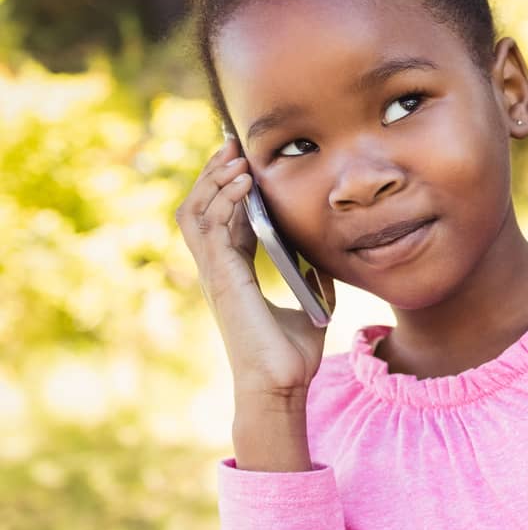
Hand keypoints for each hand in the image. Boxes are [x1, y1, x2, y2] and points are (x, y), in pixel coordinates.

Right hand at [174, 138, 332, 399]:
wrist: (282, 385)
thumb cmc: (292, 355)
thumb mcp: (313, 306)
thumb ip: (314, 280)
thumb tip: (326, 259)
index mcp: (237, 272)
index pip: (226, 218)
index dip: (231, 187)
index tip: (245, 159)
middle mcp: (221, 269)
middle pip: (204, 207)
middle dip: (215, 173)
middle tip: (232, 144)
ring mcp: (216, 274)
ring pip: (198, 213)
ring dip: (213, 181)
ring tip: (233, 155)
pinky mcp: (222, 280)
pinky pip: (212, 230)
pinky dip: (224, 202)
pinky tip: (241, 183)